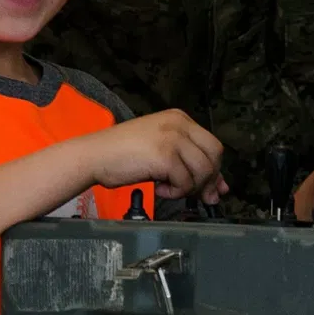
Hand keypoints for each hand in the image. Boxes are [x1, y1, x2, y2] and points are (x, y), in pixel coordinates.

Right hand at [86, 109, 228, 202]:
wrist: (95, 155)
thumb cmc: (122, 154)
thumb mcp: (160, 152)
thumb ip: (188, 164)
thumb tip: (218, 189)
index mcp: (180, 119)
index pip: (212, 145)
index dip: (215, 169)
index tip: (211, 188)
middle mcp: (180, 124)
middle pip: (214, 155)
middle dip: (209, 179)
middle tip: (197, 195)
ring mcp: (173, 138)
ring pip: (203, 170)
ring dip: (189, 187)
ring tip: (169, 188)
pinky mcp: (165, 156)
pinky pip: (185, 182)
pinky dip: (174, 192)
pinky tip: (159, 188)